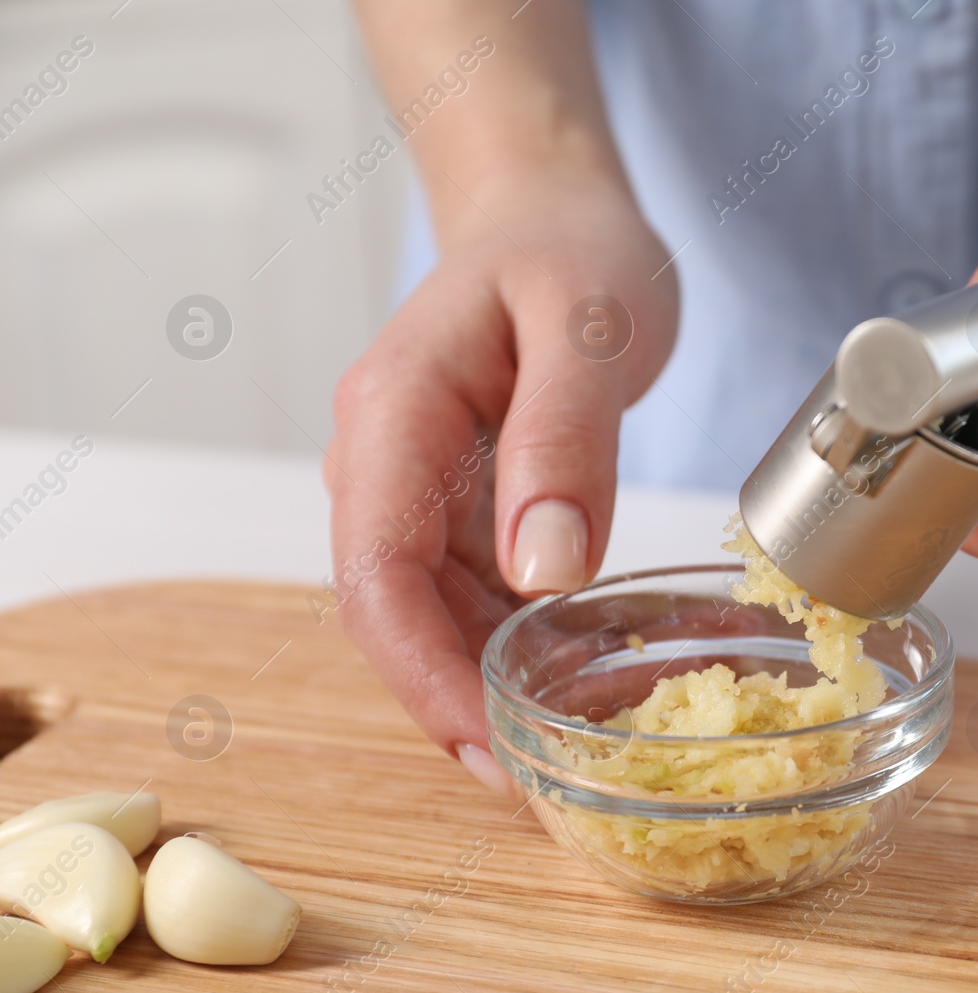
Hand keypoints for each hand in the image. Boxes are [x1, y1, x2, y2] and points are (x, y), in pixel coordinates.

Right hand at [326, 176, 676, 786]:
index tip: (489, 747)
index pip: (375, 575)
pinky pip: (473, 592)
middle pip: (393, 613)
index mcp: (392, 415)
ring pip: (433, 614)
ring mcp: (417, 485)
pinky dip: (517, 642)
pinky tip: (574, 679)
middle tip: (542, 781)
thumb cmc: (572, 249)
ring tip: (565, 746)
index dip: (423, 676)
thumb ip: (563, 444)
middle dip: (454, 703)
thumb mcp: (588, 329)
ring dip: (486, 683)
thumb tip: (543, 575)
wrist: (555, 211)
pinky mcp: (459, 501)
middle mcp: (385, 461)